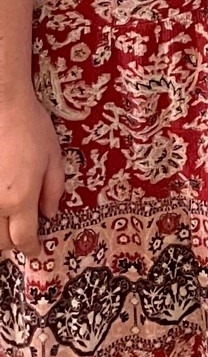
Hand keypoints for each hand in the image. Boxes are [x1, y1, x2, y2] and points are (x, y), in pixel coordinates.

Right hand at [0, 89, 63, 261]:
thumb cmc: (29, 127)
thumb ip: (53, 189)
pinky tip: (1, 207)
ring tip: (9, 221)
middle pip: (0, 242)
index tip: (37, 251)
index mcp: (20, 198)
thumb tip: (50, 214)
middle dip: (14, 242)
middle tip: (24, 234)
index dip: (31, 248)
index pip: (23, 238)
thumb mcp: (53, 156)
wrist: (1, 105)